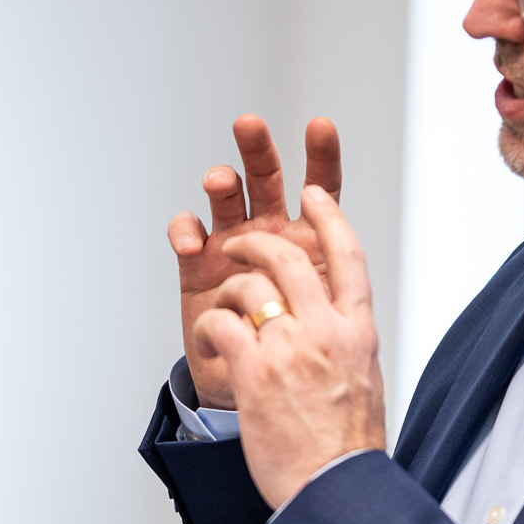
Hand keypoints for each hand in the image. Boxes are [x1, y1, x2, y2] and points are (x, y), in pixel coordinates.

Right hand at [170, 116, 342, 409]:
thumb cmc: (303, 360)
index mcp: (311, 240)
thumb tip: (337, 256)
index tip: (319, 125)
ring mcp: (231, 246)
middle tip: (249, 124)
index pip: (322, 189)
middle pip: (266, 178)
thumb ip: (336, 284)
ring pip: (225, 198)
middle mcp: (271, 233)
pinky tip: (192, 241)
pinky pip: (188, 234)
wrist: (265, 398)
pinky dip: (186, 229)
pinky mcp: (198, 266)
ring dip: (221, 181)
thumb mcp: (334, 319)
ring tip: (220, 182)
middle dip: (258, 147)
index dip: (321, 155)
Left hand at [188, 186, 385, 509]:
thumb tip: (339, 326)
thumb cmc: (345, 446)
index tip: (314, 192)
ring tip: (222, 313)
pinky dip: (209, 329)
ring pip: (248, 287)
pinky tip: (209, 342)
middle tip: (238, 242)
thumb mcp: (365, 380)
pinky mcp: (254, 371)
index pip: (348, 254)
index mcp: (358, 331)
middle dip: (255, 242)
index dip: (328, 216)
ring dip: (226, 294)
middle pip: (288, 257)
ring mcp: (290, 349)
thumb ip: (348, 343)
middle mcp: (326, 331)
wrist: (332, 489)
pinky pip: (221, 325)